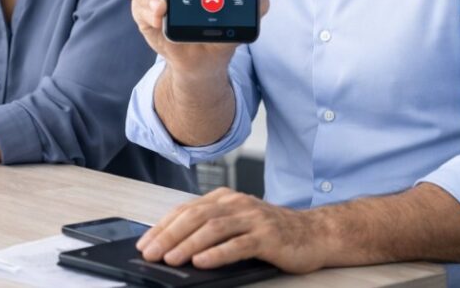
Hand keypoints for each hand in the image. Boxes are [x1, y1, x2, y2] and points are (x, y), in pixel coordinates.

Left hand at [137, 188, 329, 273]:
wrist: (314, 233)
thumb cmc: (271, 232)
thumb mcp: (236, 224)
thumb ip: (210, 229)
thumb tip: (173, 247)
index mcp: (224, 198)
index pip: (186, 210)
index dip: (162, 226)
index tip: (145, 243)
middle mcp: (236, 203)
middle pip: (195, 217)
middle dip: (168, 236)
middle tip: (150, 253)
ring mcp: (253, 218)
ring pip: (213, 229)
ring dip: (188, 244)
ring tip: (171, 259)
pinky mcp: (268, 236)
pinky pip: (237, 244)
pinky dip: (216, 254)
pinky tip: (201, 261)